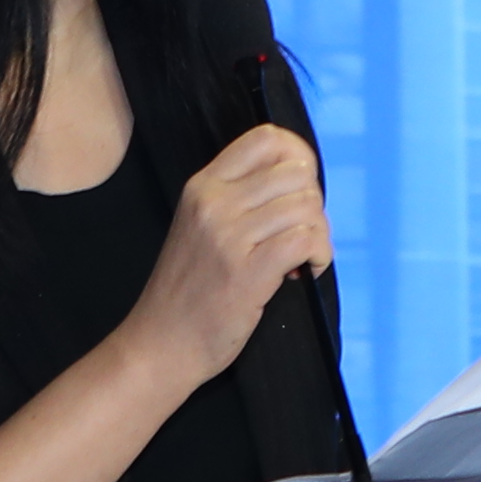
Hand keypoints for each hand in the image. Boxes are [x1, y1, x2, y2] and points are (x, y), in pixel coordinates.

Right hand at [131, 123, 328, 380]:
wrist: (160, 344)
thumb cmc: (188, 290)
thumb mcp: (200, 225)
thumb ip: (239, 199)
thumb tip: (299, 182)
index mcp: (202, 185)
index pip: (266, 137)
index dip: (298, 157)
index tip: (301, 190)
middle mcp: (214, 202)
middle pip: (296, 173)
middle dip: (313, 203)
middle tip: (300, 234)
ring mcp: (229, 237)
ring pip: (306, 207)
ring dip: (319, 234)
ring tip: (303, 259)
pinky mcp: (247, 273)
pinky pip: (306, 241)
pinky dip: (320, 256)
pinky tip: (306, 272)